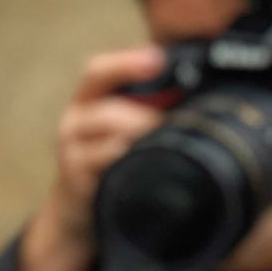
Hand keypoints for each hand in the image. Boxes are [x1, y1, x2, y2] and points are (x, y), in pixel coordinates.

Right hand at [16, 47, 166, 270]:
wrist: (79, 211)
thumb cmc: (112, 163)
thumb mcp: (123, 131)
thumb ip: (147, 109)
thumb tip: (200, 93)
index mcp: (88, 102)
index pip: (98, 72)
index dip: (125, 63)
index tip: (158, 59)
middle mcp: (74, 122)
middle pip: (108, 108)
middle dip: (146, 115)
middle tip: (176, 123)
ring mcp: (71, 152)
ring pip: (110, 136)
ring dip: (142, 137)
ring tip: (167, 145)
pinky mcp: (76, 180)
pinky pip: (106, 165)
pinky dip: (130, 163)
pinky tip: (150, 167)